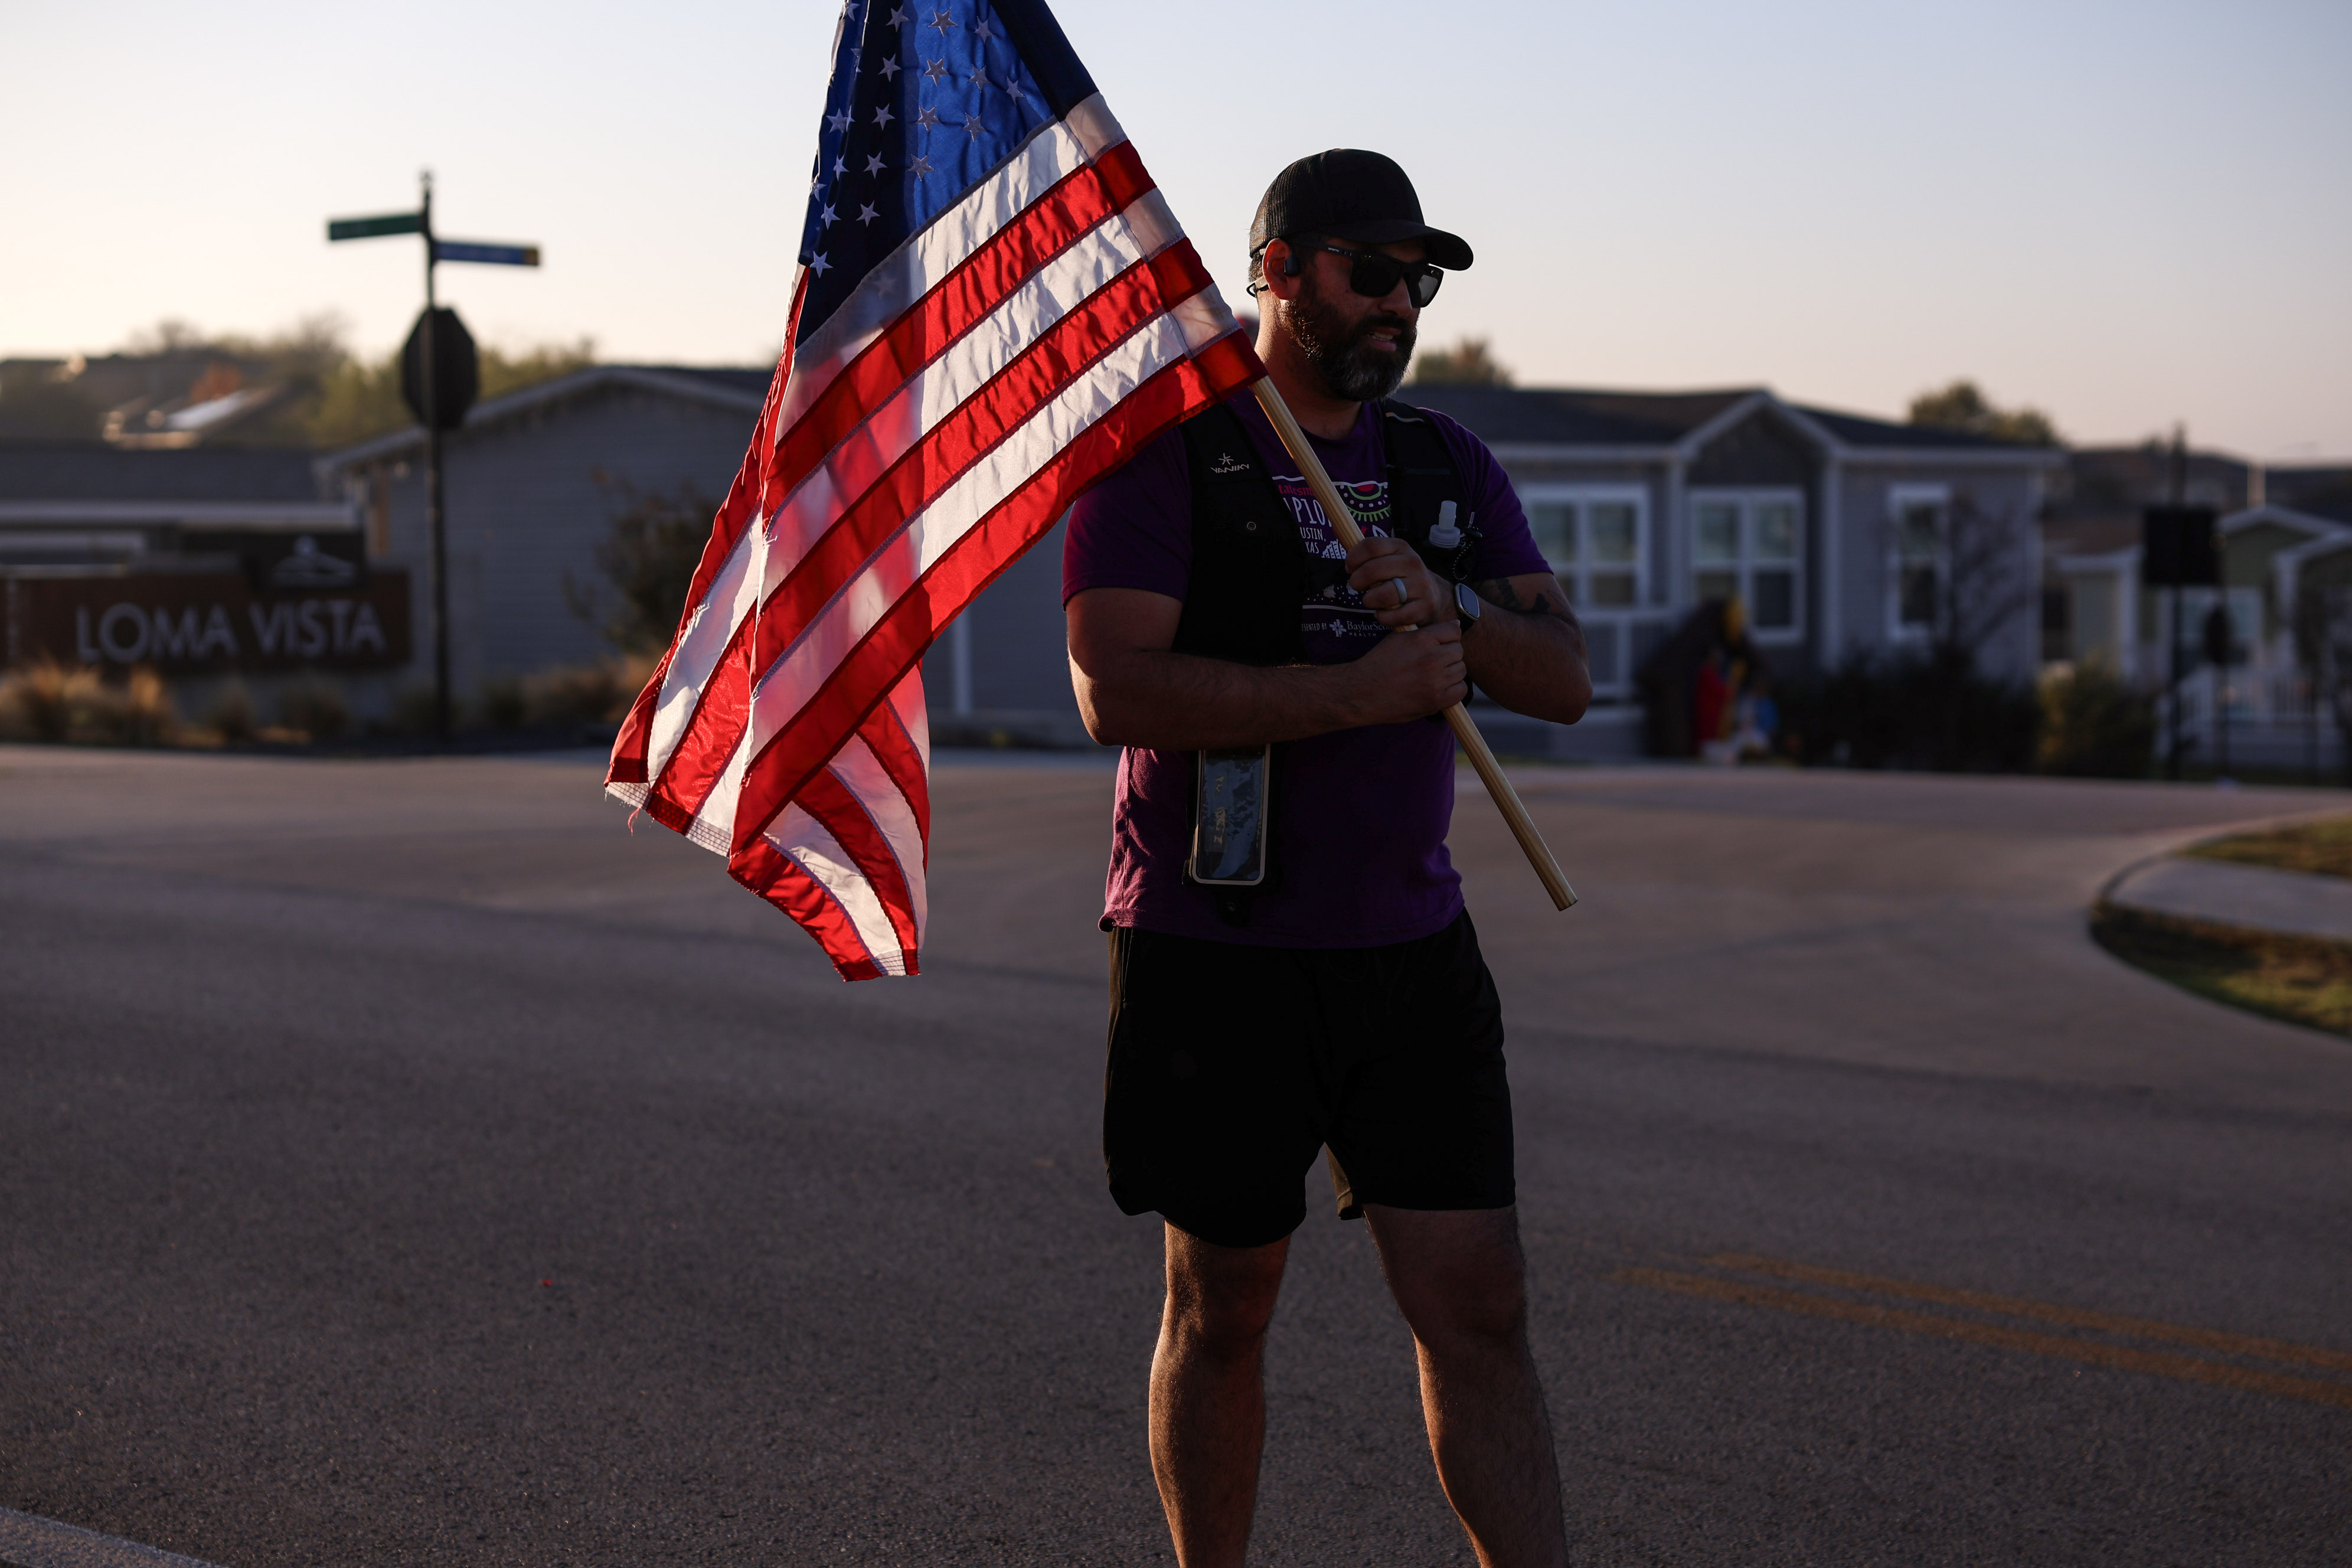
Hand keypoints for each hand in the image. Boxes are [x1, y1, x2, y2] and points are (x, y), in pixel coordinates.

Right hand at [1344, 619, 1467, 724]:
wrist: (1361, 693)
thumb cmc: (1378, 664)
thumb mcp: (1398, 639)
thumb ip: (1426, 633)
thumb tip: (1455, 625)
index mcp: (1421, 639)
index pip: (1454, 631)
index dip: (1448, 637)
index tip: (1440, 644)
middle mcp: (1431, 658)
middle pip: (1459, 651)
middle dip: (1448, 655)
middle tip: (1433, 662)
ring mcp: (1435, 681)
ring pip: (1461, 670)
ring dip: (1450, 672)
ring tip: (1433, 676)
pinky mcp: (1435, 700)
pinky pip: (1460, 690)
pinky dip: (1453, 689)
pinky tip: (1438, 689)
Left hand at [1345, 536, 1450, 629]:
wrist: (1436, 596)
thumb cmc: (1403, 577)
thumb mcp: (1390, 558)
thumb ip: (1369, 552)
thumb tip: (1339, 534)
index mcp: (1401, 547)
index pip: (1371, 545)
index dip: (1353, 558)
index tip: (1350, 568)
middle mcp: (1412, 563)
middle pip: (1372, 570)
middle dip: (1357, 581)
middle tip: (1358, 586)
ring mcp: (1420, 585)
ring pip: (1383, 595)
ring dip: (1369, 601)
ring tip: (1371, 601)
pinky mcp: (1424, 607)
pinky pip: (1395, 616)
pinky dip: (1383, 617)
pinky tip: (1382, 613)